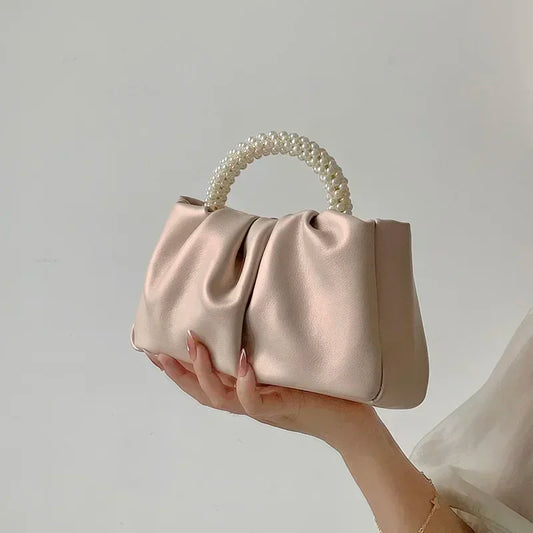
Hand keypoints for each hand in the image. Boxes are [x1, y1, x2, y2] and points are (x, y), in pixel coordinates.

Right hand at [145, 329, 377, 448]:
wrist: (352, 422)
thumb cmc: (318, 388)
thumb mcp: (284, 363)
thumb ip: (264, 349)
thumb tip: (251, 314)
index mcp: (243, 391)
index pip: (202, 381)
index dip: (175, 367)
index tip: (152, 346)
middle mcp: (247, 400)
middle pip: (201, 392)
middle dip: (176, 371)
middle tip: (156, 348)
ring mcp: (263, 406)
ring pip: (221, 397)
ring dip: (204, 372)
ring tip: (193, 344)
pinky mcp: (283, 407)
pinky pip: (256, 401)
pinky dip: (246, 383)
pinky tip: (242, 361)